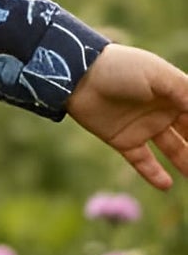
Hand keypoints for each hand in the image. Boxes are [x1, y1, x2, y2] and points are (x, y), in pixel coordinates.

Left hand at [65, 41, 187, 191]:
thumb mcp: (157, 75)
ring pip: (173, 149)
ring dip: (186, 163)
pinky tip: (167, 185)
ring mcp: (143, 126)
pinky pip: (143, 161)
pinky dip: (154, 174)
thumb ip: (185, 92)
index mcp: (172, 93)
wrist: (77, 75)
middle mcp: (162, 111)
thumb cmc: (120, 68)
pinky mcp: (124, 140)